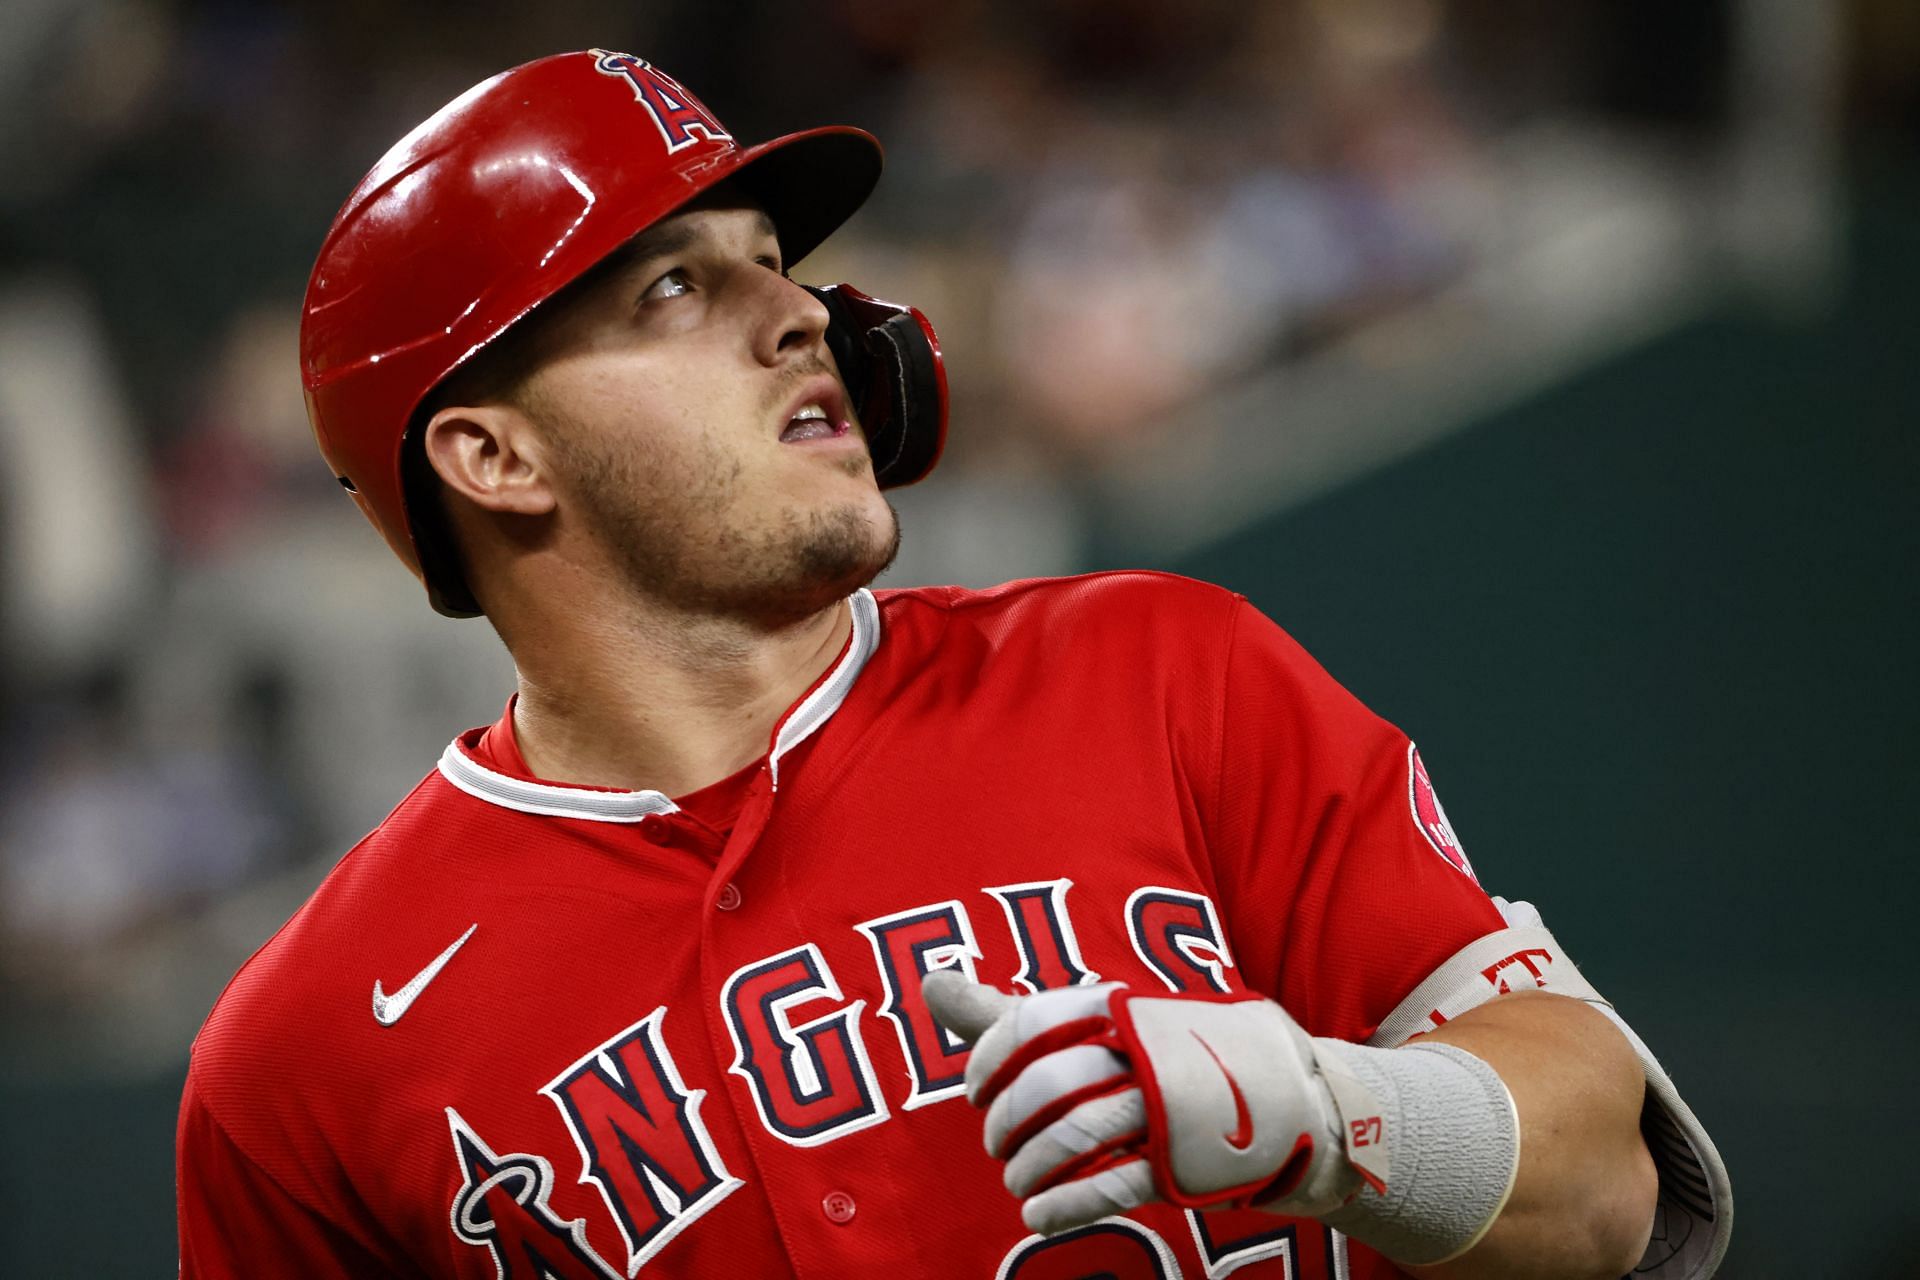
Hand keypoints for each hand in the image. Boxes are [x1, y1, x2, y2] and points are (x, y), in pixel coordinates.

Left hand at [923, 972, 1381, 1235]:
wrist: (1304, 1096)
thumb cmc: (1177, 1054)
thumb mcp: (1103, 1023)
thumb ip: (1015, 1014)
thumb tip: (929, 982)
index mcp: (1126, 1007)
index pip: (1035, 1021)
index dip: (989, 1059)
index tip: (972, 1088)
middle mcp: (1147, 1049)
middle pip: (1050, 1083)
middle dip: (1005, 1120)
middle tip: (995, 1141)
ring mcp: (1173, 1106)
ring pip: (1079, 1135)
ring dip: (1030, 1166)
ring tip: (1015, 1181)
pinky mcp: (1190, 1161)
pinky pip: (1116, 1186)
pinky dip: (1066, 1205)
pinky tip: (1037, 1216)